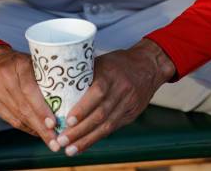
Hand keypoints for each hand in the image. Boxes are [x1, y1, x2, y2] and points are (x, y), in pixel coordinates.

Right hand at [0, 44, 60, 151]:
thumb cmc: (20, 62)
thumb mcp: (33, 62)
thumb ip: (45, 77)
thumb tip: (65, 100)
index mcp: (19, 65)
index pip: (29, 90)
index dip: (41, 108)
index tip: (53, 123)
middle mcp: (5, 78)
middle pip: (24, 107)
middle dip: (41, 126)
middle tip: (55, 140)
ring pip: (18, 116)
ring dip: (35, 130)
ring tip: (50, 139)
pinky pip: (11, 120)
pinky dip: (26, 128)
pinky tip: (36, 132)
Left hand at [55, 38, 175, 155]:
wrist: (149, 65)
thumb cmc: (120, 61)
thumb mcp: (103, 61)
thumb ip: (86, 73)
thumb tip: (61, 84)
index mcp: (112, 74)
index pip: (97, 93)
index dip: (83, 109)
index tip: (68, 120)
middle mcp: (121, 91)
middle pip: (100, 115)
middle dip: (80, 130)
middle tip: (62, 140)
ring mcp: (128, 104)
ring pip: (106, 126)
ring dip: (87, 140)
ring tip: (70, 149)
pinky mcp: (131, 115)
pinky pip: (112, 128)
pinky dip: (97, 138)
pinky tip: (84, 145)